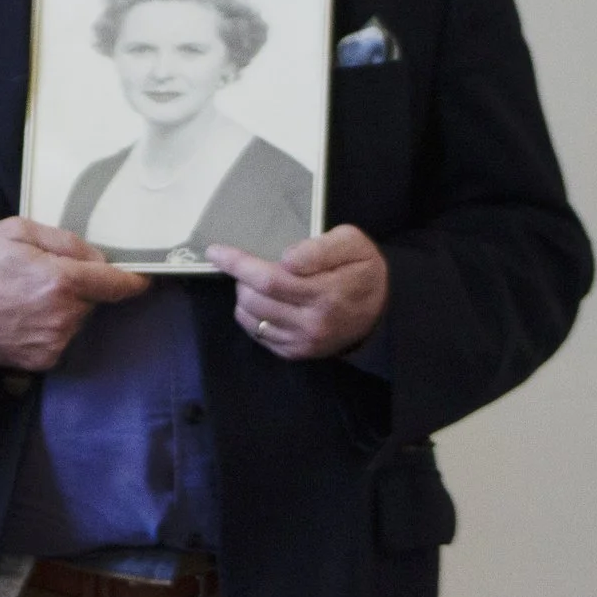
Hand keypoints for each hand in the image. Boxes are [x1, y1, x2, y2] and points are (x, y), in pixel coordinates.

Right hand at [0, 217, 149, 372]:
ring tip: (28, 296)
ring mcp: (54, 342)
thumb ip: (65, 240)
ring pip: (77, 319)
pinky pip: (61, 338)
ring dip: (65, 308)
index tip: (143, 277)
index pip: (117, 284)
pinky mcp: (43, 360)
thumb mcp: (17, 231)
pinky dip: (51, 327)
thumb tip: (98, 257)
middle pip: (94, 300)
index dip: (134, 279)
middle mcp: (64, 316)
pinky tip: (24, 317)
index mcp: (61, 280)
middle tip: (44, 275)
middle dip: (80, 287)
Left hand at [207, 226, 388, 360]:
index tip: (214, 251)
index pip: (269, 279)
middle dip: (241, 278)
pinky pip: (258, 335)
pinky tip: (264, 303)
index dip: (237, 264)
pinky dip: (251, 316)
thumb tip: (286, 259)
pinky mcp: (297, 353)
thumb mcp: (353, 244)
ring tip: (257, 283)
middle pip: (255, 300)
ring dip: (244, 297)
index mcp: (327, 294)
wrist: (382, 310)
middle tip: (249, 265)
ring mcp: (304, 342)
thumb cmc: (362, 269)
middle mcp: (313, 323)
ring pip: (252, 318)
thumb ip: (321, 248)